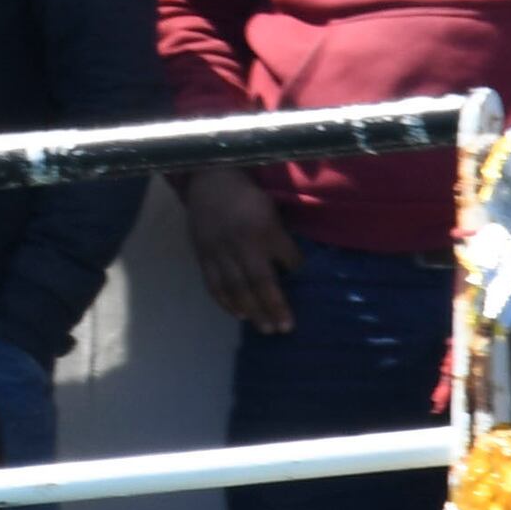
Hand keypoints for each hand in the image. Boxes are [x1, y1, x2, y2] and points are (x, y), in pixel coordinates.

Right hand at [179, 163, 298, 334]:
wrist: (209, 181)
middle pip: (260, 281)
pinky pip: (214, 283)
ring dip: (252, 310)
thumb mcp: (270, 211)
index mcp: (264, 228)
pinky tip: (239, 314)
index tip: (307, 290)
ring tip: (265, 328)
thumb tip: (293, 268)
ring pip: (236, 287)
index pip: (288, 259)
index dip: (297, 274)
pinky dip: (226, 302)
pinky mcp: (203, 254)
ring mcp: (219, 250)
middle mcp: (242, 242)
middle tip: (284, 328)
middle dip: (274, 306)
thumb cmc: (247, 198)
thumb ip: (279, 238)